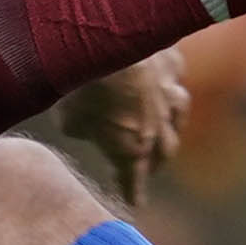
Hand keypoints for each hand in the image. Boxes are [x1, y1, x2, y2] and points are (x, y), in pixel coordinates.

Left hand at [53, 49, 187, 200]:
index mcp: (130, 147)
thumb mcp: (67, 118)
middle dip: (155, 163)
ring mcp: (168, 92)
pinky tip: (168, 80)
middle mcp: (156, 125)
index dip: (133, 191)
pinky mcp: (170, 62)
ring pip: (178, 117)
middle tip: (148, 169)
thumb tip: (82, 126)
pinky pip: (176, 77)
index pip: (134, 178)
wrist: (106, 41)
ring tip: (167, 133)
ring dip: (172, 127)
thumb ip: (80, 128)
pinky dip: (171, 82)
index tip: (135, 203)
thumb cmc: (79, 86)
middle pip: (163, 151)